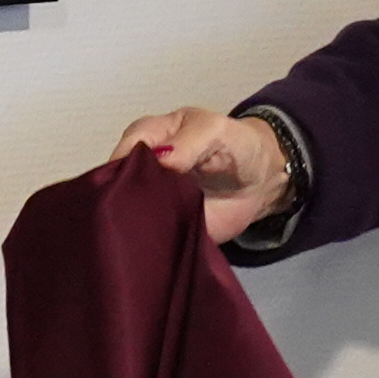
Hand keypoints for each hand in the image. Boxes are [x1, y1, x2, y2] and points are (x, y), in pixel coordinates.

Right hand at [117, 108, 291, 248]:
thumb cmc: (235, 147)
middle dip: (122, 198)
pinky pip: (147, 234)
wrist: (261, 184)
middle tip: (137, 212)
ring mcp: (150, 199)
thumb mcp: (216, 131)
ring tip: (141, 232)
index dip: (123, 168)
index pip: (122, 152)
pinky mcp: (162, 226)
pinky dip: (147, 241)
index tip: (132, 185)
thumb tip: (160, 159)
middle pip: (118, 184)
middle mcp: (142, 169)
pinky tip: (148, 246)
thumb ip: (188, 142)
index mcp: (149, 138)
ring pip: (127, 211)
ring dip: (132, 222)